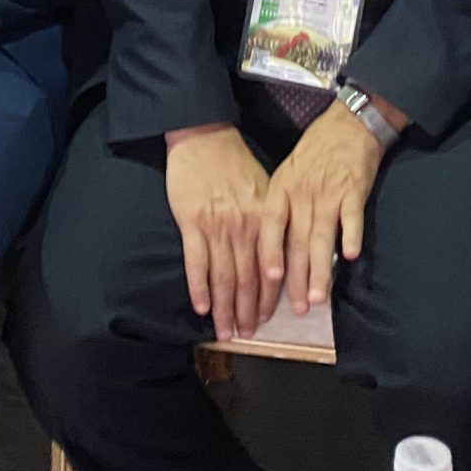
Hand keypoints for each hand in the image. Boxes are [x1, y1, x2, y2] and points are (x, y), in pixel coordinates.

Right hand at [163, 124, 273, 340]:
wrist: (204, 137)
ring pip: (223, 276)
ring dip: (225, 308)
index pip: (270, 268)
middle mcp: (243, 227)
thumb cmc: (235, 163)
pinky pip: (196, 262)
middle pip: (247, 279)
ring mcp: (216, 226)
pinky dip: (200, 287)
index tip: (268, 319)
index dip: (269, 297)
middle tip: (248, 334)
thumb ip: (270, 222)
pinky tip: (202, 307)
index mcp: (263, 220)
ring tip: (227, 330)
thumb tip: (279, 255)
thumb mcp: (264, 189)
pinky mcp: (191, 222)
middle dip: (248, 311)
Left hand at [260, 101, 391, 315]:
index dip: (269, 253)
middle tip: (298, 308)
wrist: (348, 124)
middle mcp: (302, 192)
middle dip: (297, 279)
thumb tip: (276, 252)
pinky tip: (350, 256)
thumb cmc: (315, 153)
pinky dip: (350, 236)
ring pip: (321, 236)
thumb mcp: (288, 174)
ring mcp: (328, 191)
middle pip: (297, 241)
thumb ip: (283, 209)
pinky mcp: (354, 189)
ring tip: (319, 297)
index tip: (269, 280)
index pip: (270, 226)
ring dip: (320, 269)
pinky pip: (351, 217)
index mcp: (282, 188)